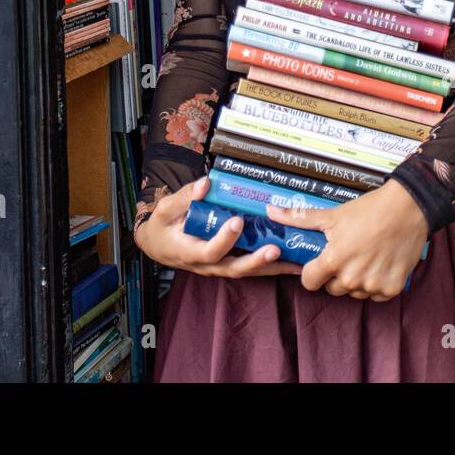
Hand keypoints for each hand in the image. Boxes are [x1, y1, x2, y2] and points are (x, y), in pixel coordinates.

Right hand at [133, 176, 304, 278]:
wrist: (159, 246)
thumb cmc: (162, 227)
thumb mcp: (165, 210)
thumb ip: (184, 197)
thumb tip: (205, 183)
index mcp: (190, 252)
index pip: (209, 251)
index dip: (224, 239)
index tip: (237, 221)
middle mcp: (207, 264)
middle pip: (234, 268)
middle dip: (256, 261)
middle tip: (276, 249)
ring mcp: (219, 266)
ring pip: (247, 271)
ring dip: (271, 267)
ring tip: (295, 262)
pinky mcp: (227, 263)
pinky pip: (250, 266)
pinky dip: (270, 265)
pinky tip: (291, 260)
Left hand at [266, 179, 428, 301]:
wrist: (408, 209)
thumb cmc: (368, 210)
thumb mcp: (332, 215)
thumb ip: (299, 218)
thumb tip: (270, 210)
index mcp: (333, 261)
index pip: (309, 282)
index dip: (313, 271)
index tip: (321, 261)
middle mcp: (351, 278)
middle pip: (333, 288)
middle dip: (336, 275)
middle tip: (347, 253)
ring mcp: (372, 285)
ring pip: (354, 292)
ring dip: (357, 280)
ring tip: (365, 256)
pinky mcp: (391, 289)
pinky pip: (375, 295)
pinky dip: (376, 283)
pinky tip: (380, 263)